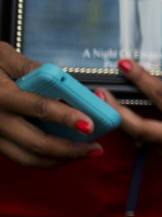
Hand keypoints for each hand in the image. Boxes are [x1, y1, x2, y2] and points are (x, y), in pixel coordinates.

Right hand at [0, 43, 99, 165]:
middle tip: (96, 148)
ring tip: (85, 153)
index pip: (38, 109)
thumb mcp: (1, 56)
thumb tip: (60, 79)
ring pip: (28, 158)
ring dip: (60, 160)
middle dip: (71, 149)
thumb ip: (29, 67)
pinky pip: (21, 157)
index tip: (90, 124)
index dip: (66, 117)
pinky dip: (45, 159)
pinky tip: (64, 153)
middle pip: (37, 143)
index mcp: (0, 96)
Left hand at [100, 59, 161, 154]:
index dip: (141, 79)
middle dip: (116, 110)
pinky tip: (116, 114)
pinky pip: (140, 138)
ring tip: (101, 99)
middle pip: (138, 126)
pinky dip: (128, 125)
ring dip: (117, 117)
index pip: (161, 95)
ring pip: (134, 134)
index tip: (124, 64)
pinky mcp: (160, 154)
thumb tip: (145, 76)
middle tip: (99, 92)